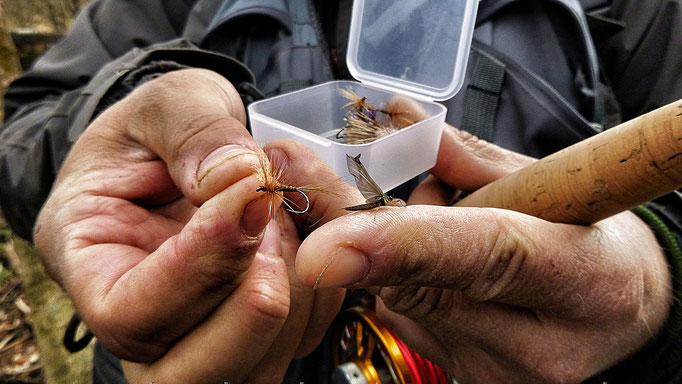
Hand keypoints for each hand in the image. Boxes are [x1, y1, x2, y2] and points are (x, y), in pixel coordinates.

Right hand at [33, 69, 351, 381]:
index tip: (252, 196)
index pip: (131, 312)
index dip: (201, 264)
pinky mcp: (252, 330)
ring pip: (256, 367)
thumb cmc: (159, 130)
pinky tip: (306, 229)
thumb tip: (238, 179)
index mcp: (89, 265)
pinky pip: (302, 338)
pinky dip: (322, 286)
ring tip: (286, 212)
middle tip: (274, 215)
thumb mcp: (166, 104)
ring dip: (296, 287)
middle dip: (253, 299)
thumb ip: (194, 133)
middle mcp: (143, 322)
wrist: (182, 149)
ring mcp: (198, 334)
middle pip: (192, 373)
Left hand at [296, 126, 671, 382]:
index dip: (401, 243)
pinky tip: (451, 276)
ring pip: (401, 302)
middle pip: (418, 284)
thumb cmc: (597, 244)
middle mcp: (539, 346)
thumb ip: (469, 159)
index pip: (481, 254)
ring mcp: (501, 375)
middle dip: (384, 229)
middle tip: (399, 186)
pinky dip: (413, 286)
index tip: (325, 247)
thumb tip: (400, 123)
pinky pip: (407, 323)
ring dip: (406, 258)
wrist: (623, 310)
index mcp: (578, 277)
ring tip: (459, 237)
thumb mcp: (553, 183)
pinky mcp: (471, 383)